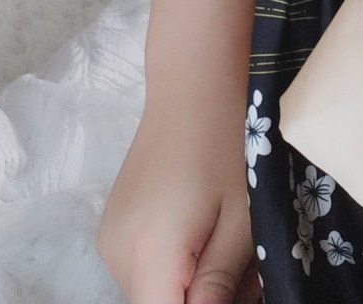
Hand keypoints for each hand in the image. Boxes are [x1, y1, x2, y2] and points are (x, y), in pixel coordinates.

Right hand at [97, 102, 258, 303]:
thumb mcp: (241, 219)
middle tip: (252, 272)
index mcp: (147, 255)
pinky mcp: (114, 226)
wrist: (195, 81)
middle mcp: (116, 255)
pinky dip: (179, 267)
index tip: (237, 294)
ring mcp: (110, 240)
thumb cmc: (228, 142)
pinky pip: (147, 268)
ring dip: (195, 286)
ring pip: (155, 291)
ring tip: (238, 249)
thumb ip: (219, 283)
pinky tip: (212, 235)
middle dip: (208, 301)